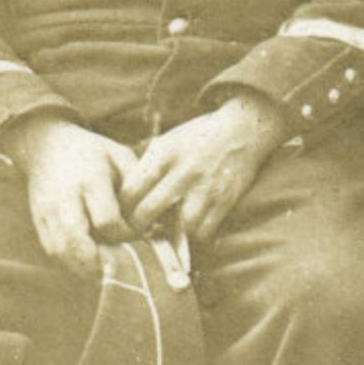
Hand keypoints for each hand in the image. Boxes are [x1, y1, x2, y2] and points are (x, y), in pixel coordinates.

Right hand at [2, 113, 136, 278]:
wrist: (47, 146)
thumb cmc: (93, 153)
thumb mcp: (119, 155)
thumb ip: (137, 184)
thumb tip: (151, 218)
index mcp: (90, 177)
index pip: (106, 219)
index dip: (122, 234)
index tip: (132, 234)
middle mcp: (65, 195)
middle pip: (76, 239)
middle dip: (98, 260)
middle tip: (116, 269)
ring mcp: (47, 209)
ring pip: (60, 248)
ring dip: (82, 266)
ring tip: (103, 272)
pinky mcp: (38, 219)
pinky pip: (51, 248)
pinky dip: (69, 261)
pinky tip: (87, 264)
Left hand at [119, 94, 288, 244]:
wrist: (242, 129)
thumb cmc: (197, 137)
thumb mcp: (167, 142)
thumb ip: (146, 166)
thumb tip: (124, 195)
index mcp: (163, 154)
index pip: (130, 190)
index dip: (121, 208)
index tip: (122, 213)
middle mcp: (182, 172)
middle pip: (146, 212)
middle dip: (138, 227)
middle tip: (138, 230)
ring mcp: (205, 188)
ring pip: (177, 227)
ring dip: (171, 234)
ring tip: (166, 230)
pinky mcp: (225, 201)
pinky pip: (204, 231)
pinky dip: (196, 235)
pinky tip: (191, 228)